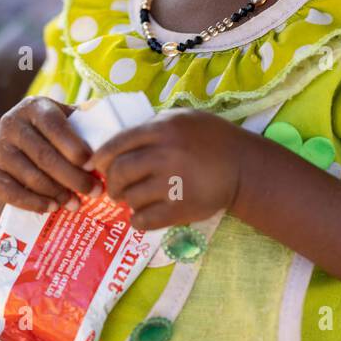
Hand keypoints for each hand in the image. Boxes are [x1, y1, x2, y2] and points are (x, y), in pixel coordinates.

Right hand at [0, 96, 99, 213]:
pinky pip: (12, 193)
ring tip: (76, 203)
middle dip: (73, 177)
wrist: (18, 151)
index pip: (54, 125)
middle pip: (45, 156)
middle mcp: (11, 123)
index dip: (74, 146)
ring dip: (57, 193)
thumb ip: (87, 121)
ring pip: (31, 176)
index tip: (93, 164)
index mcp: (34, 106)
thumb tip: (114, 126)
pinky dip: (34, 203)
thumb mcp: (68, 121)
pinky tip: (52, 208)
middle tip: (95, 192)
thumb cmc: (55, 135)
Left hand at [86, 109, 246, 230]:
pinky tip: (143, 217)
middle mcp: (164, 154)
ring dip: (128, 202)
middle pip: (119, 172)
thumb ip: (153, 126)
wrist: (243, 166)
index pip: (117, 143)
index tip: (96, 167)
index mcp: (162, 129)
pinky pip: (145, 220)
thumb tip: (121, 140)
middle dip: (112, 183)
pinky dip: (138, 221)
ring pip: (131, 197)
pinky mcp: (181, 207)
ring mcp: (172, 182)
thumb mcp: (183, 118)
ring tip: (135, 201)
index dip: (101, 157)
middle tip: (116, 189)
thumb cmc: (213, 138)